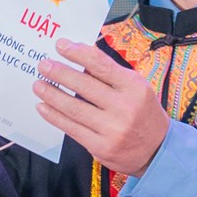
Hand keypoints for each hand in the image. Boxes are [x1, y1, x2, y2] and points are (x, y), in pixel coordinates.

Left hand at [35, 41, 168, 176]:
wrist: (158, 151)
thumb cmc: (143, 114)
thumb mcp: (137, 89)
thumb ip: (112, 75)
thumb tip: (81, 57)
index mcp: (134, 87)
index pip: (100, 64)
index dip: (77, 53)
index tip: (61, 45)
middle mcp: (124, 107)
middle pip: (83, 85)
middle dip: (59, 73)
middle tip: (43, 65)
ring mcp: (112, 129)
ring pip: (74, 108)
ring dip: (52, 94)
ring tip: (38, 84)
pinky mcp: (100, 147)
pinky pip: (71, 128)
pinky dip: (54, 116)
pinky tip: (43, 107)